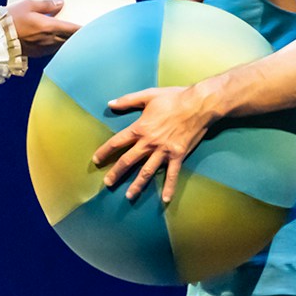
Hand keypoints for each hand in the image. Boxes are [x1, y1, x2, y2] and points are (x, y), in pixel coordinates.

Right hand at [7, 0, 79, 56]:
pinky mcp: (37, 53)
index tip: (93, 27)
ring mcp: (43, 48)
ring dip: (68, 41)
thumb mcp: (28, 5)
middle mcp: (49, 39)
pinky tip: (57, 42)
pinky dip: (58, 45)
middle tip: (86, 33)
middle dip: (78, 36)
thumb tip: (60, 3)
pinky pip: (53, 49)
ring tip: (73, 37)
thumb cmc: (10, 19)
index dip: (84, 29)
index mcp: (49, 27)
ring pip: (62, 45)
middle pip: (70, 39)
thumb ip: (46, 4)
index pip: (73, 29)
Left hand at [91, 86, 211, 201]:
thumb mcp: (148, 95)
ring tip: (129, 196)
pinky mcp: (178, 155)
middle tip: (107, 183)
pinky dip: (169, 187)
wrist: (199, 104)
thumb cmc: (173, 98)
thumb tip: (110, 104)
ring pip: (147, 171)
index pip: (117, 142)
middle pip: (128, 160)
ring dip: (137, 185)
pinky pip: (172, 174)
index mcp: (140, 128)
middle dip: (116, 173)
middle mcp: (149, 143)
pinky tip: (165, 199)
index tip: (96, 160)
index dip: (105, 151)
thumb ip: (128, 100)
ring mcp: (164, 151)